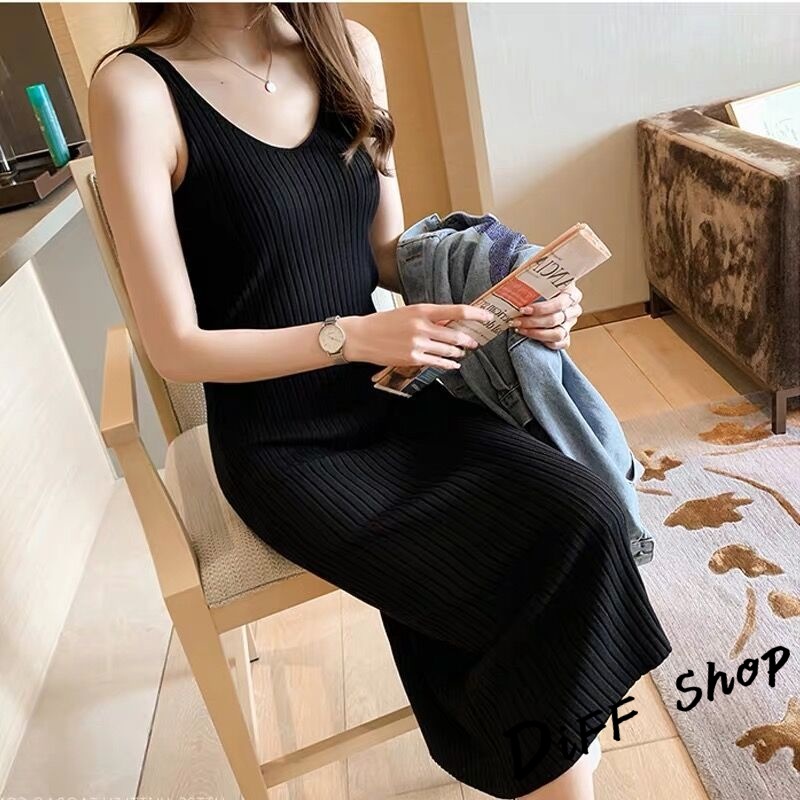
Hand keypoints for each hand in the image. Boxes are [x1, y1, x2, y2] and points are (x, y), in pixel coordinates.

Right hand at [340, 303, 494, 368]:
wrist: (362, 337)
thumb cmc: (383, 323)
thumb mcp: (407, 312)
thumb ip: (429, 317)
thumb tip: (450, 321)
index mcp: (422, 310)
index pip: (456, 311)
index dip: (476, 314)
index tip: (488, 317)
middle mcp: (422, 326)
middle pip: (456, 335)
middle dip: (468, 340)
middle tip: (473, 342)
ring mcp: (418, 344)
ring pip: (449, 350)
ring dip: (458, 353)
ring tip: (461, 353)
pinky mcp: (413, 358)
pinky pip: (438, 363)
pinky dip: (448, 364)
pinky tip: (453, 365)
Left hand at [508, 283, 582, 349]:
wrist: (543, 295)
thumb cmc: (541, 286)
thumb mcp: (539, 280)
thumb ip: (533, 282)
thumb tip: (515, 286)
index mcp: (571, 293)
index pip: (559, 303)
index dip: (540, 308)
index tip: (523, 309)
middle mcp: (573, 309)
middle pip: (555, 319)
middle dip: (532, 322)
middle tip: (516, 321)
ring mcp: (570, 323)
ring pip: (557, 334)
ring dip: (536, 334)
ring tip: (520, 329)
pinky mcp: (566, 335)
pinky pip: (561, 343)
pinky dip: (546, 343)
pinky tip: (531, 337)